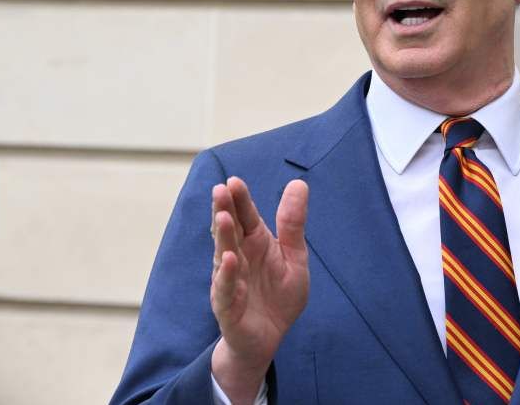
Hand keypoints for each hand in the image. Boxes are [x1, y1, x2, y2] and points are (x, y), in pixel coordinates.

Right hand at [210, 177, 308, 403]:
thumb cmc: (278, 295)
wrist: (270, 337)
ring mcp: (229, 280)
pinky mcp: (227, 305)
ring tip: (222, 217)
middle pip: (229, 230)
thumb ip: (293, 224)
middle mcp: (238, 257)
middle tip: (220, 190)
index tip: (234, 181)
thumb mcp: (294, 257)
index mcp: (255, 243)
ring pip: (223, 254)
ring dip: (222, 236)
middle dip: (224, 210)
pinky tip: (229, 259)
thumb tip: (299, 183)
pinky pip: (225, 288)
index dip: (240, 200)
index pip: (246, 216)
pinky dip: (226, 274)